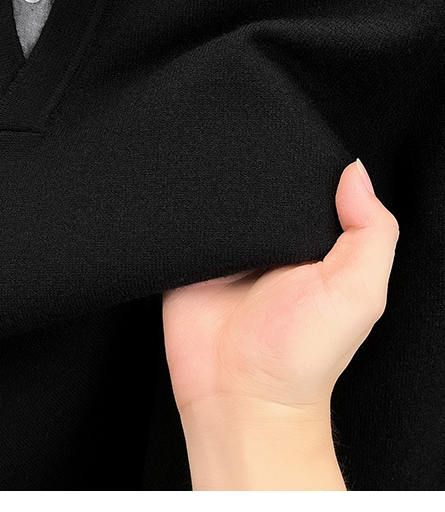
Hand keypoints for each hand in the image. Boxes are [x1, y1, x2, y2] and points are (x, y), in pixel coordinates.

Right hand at [162, 159, 399, 415]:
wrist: (240, 399)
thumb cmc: (301, 359)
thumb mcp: (359, 292)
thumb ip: (371, 233)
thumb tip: (356, 174)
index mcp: (314, 243)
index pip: (310, 185)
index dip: (306, 165)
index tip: (298, 148)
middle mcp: (269, 243)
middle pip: (260, 184)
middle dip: (255, 171)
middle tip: (253, 179)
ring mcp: (226, 249)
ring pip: (217, 196)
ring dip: (212, 187)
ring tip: (216, 194)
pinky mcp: (186, 258)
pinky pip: (177, 221)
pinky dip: (177, 209)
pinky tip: (183, 205)